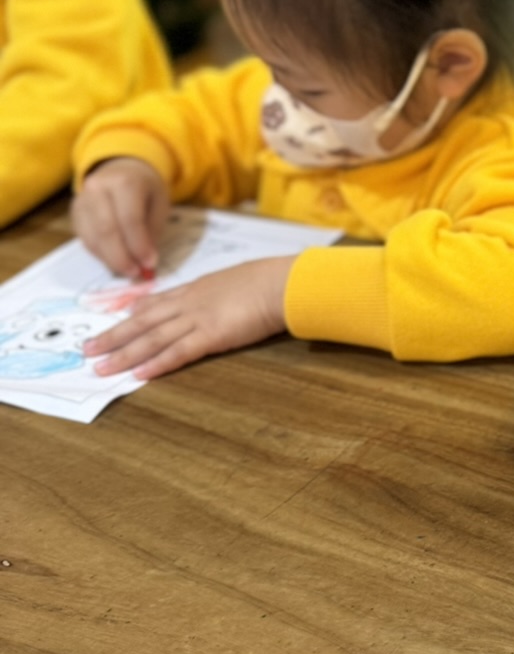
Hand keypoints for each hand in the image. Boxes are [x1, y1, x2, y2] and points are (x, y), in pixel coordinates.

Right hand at [72, 158, 169, 278]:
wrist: (121, 170)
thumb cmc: (145, 189)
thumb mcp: (158, 204)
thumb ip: (151, 232)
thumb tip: (145, 263)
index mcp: (124, 181)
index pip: (129, 219)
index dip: (139, 246)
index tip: (149, 264)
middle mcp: (97, 188)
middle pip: (106, 231)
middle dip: (122, 257)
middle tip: (136, 273)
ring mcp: (82, 200)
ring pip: (93, 238)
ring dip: (111, 260)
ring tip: (128, 269)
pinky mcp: (75, 213)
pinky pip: (86, 240)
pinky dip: (101, 255)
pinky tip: (115, 260)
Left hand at [82, 258, 296, 380]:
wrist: (284, 283)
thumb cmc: (273, 281)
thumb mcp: (242, 279)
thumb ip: (226, 290)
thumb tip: (228, 293)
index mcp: (199, 289)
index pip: (160, 302)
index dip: (136, 313)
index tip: (118, 320)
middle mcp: (191, 303)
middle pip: (144, 321)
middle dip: (114, 336)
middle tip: (89, 349)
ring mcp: (199, 319)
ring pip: (152, 338)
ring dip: (124, 354)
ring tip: (101, 367)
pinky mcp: (212, 336)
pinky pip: (178, 352)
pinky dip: (156, 363)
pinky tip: (138, 374)